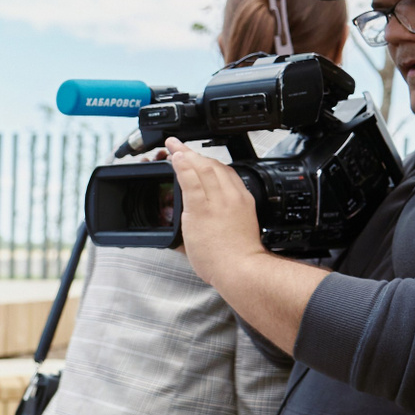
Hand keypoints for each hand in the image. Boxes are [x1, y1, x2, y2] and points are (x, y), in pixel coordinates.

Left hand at [165, 139, 325, 353]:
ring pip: (202, 168)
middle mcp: (231, 196)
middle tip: (179, 146)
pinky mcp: (202, 209)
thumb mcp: (235, 230)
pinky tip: (174, 158)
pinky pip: (190, 181)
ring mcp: (216, 201)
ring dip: (185, 154)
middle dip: (194, 153)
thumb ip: (219, 222)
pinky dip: (182, 166)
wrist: (242, 268)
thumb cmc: (237, 258)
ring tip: (172, 147)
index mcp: (241, 201)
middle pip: (213, 166)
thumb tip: (197, 226)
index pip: (226, 173)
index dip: (210, 161)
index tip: (198, 157)